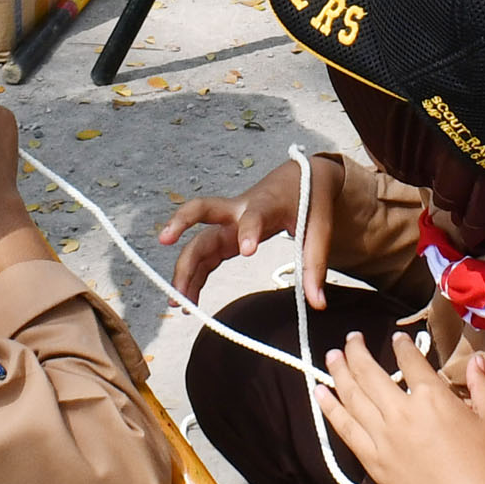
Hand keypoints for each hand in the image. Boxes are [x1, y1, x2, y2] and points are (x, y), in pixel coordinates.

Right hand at [158, 155, 334, 304]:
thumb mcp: (320, 229)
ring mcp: (228, 222)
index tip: (247, 251)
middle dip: (181, 222)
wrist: (300, 178)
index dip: (249, 231)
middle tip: (164, 240)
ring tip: (176, 300)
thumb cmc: (309, 200)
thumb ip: (315, 266)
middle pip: (202, 210)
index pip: (254, 215)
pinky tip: (187, 300)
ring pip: (198, 239)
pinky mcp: (225, 235)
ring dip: (183, 266)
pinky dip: (194, 275)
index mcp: (266, 204)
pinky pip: (204, 255)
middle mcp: (239, 210)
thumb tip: (318, 305)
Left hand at [318, 330, 484, 483]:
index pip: (410, 360)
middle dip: (357, 351)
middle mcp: (401, 412)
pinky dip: (330, 408)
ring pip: (352, 396)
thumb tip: (475, 359)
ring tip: (332, 356)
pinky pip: (345, 428)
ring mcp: (382, 436)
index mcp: (432, 396)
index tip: (397, 337)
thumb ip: (481, 385)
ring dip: (339, 372)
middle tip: (351, 338)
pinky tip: (320, 392)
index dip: (402, 345)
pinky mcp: (372, 459)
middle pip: (370, 372)